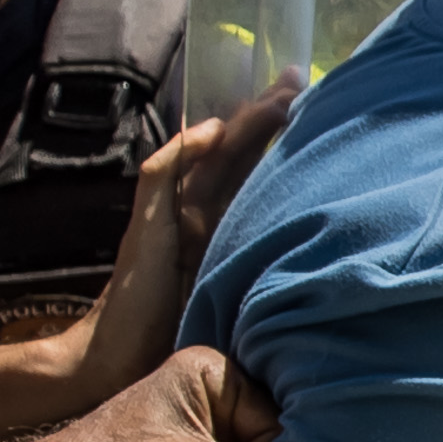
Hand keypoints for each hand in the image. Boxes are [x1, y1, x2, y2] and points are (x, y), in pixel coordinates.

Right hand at [59, 72, 297, 401]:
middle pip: (231, 151)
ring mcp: (165, 220)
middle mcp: (190, 215)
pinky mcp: (144, 232)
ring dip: (238, 122)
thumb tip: (329, 281)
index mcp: (212, 228)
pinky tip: (211, 131)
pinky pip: (160, 179)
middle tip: (299, 78)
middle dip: (264, 114)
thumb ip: (270, 285)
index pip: (247, 169)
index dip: (275, 140)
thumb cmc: (174, 343)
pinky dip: (183, 152)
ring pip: (203, 156)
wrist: (113, 364)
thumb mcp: (237, 305)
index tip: (314, 111)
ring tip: (276, 95)